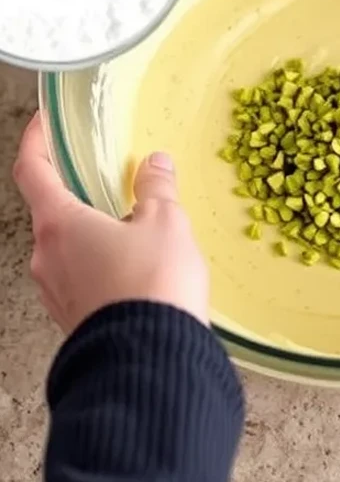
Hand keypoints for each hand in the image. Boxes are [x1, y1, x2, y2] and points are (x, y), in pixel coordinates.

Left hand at [12, 113, 208, 333]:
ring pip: (67, 249)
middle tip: (113, 185)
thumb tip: (155, 163)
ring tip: (137, 233)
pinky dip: (102, 266)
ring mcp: (55, 291)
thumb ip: (157, 189)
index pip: (32, 171)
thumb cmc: (153, 283)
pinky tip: (137, 270)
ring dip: (94, 234)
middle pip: (52, 212)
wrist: (150, 357)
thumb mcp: (166, 223)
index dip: (36, 141)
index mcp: (59, 224)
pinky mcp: (73, 318)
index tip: (46, 124)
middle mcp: (46, 257)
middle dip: (80, 196)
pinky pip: (81, 279)